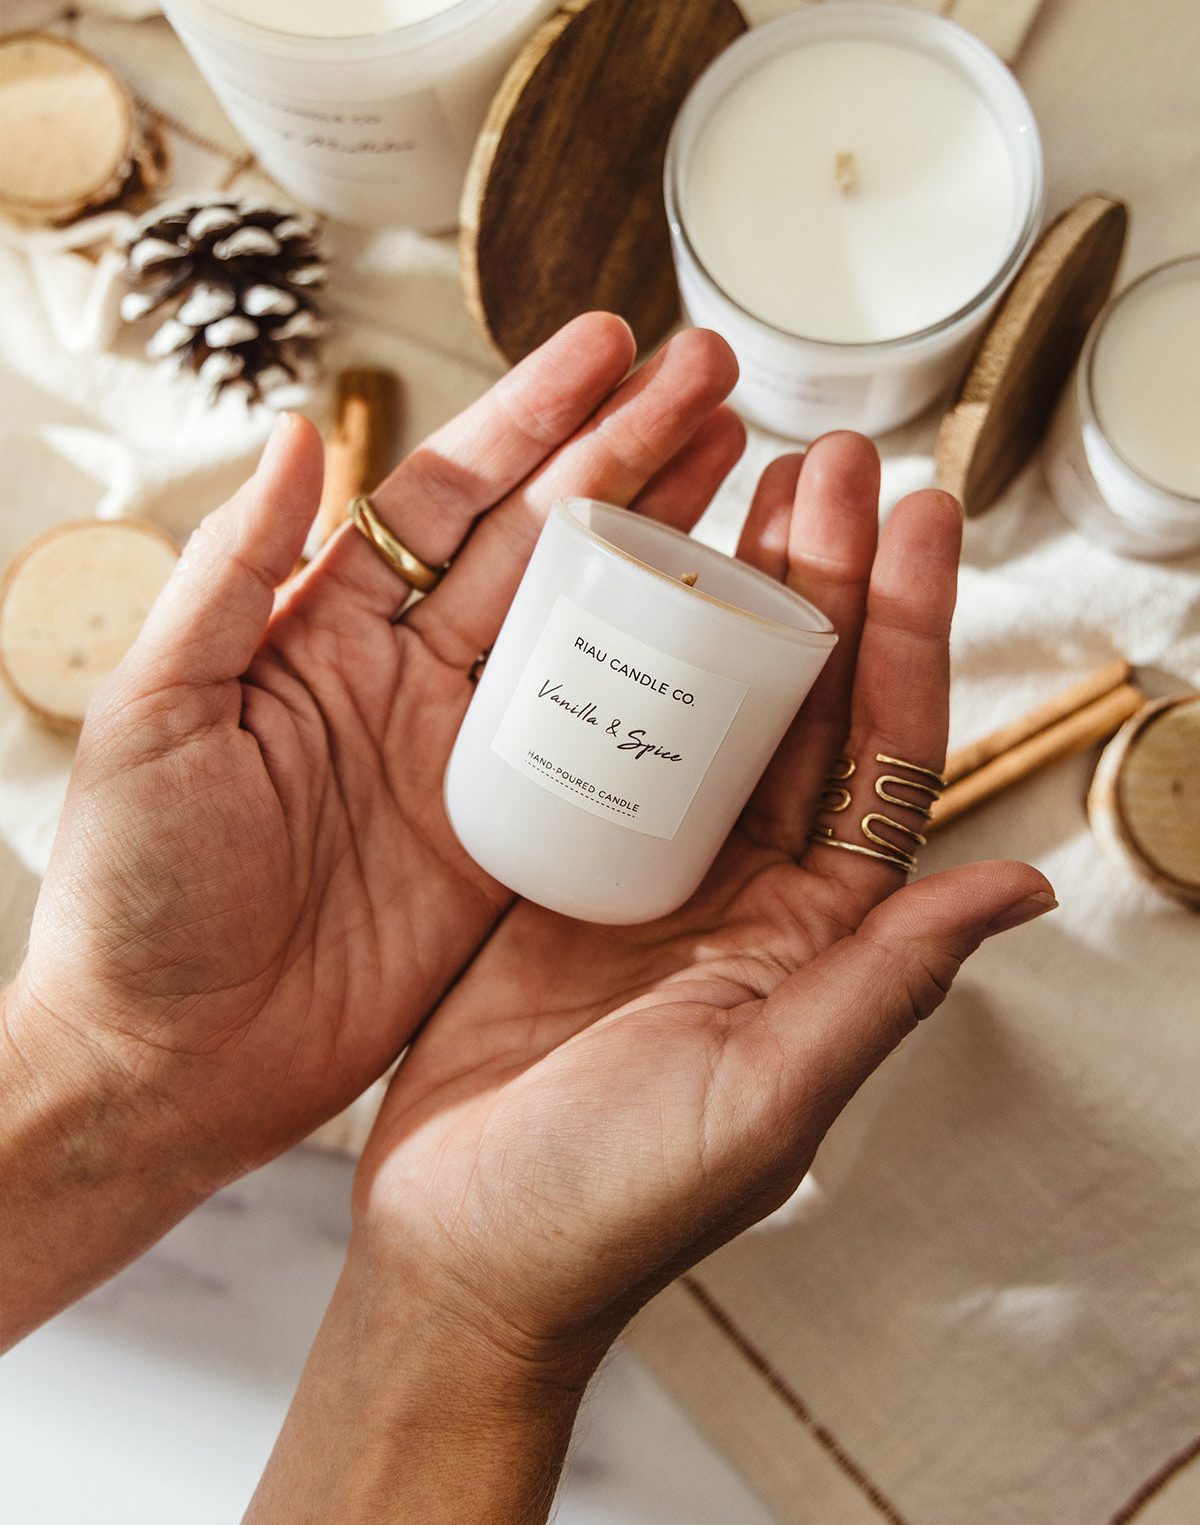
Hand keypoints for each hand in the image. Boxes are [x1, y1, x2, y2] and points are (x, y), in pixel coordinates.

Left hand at [3, 317, 743, 1336]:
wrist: (170, 1061)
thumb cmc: (133, 894)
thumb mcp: (159, 713)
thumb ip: (230, 573)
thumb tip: (290, 434)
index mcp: (325, 629)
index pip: (446, 492)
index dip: (531, 414)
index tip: (609, 346)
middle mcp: (409, 676)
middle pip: (540, 538)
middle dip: (628, 451)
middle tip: (714, 379)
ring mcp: (467, 756)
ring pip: (585, 627)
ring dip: (661, 546)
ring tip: (742, 469)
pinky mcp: (509, 841)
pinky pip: (600, 751)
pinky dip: (666, 694)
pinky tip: (723, 642)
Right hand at [349, 433, 1054, 1363]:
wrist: (459, 1255)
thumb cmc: (608, 1206)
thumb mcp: (763, 1094)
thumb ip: (883, 984)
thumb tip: (1017, 889)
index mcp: (815, 935)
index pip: (883, 755)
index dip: (906, 632)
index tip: (919, 520)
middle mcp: (746, 891)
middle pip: (802, 704)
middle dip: (825, 578)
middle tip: (829, 462)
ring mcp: (653, 872)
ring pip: (710, 706)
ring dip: (731, 598)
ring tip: (740, 486)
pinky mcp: (560, 867)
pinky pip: (603, 738)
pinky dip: (617, 656)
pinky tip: (617, 583)